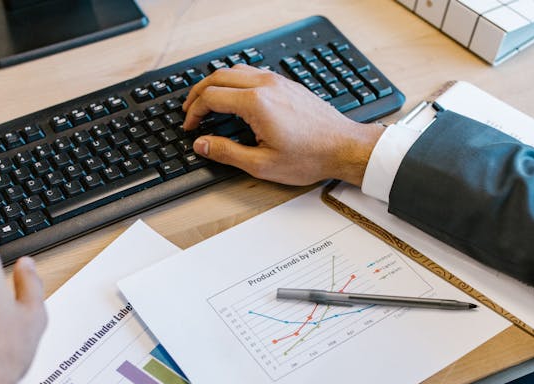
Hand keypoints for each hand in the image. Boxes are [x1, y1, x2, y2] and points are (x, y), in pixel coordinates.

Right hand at [182, 65, 384, 186]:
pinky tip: (233, 97)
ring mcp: (277, 81)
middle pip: (218, 77)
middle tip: (189, 111)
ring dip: (216, 84)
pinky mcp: (286, 84)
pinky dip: (234, 81)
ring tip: (206, 102)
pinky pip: (252, 72)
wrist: (343, 147)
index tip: (190, 126)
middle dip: (198, 93)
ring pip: (235, 70)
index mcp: (256, 103)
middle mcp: (265, 85)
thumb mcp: (262, 164)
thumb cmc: (309, 157)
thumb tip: (202, 144)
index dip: (194, 112)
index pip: (211, 97)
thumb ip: (227, 152)